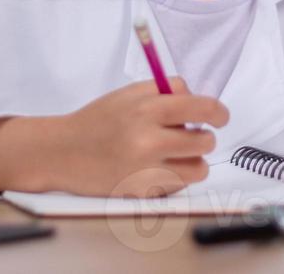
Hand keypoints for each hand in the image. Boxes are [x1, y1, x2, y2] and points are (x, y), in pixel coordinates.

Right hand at [26, 78, 228, 196]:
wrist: (63, 152)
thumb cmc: (97, 121)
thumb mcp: (128, 94)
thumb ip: (163, 92)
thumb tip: (197, 100)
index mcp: (146, 109)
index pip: (200, 106)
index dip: (217, 112)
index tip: (219, 116)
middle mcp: (149, 140)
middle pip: (205, 139)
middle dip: (203, 136)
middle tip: (189, 135)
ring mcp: (147, 170)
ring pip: (199, 168)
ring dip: (193, 160)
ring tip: (175, 155)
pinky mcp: (143, 193)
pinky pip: (180, 186)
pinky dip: (176, 178)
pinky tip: (157, 168)